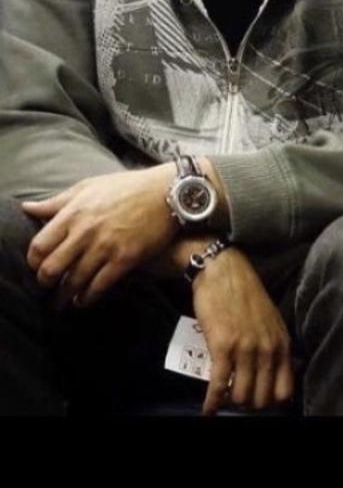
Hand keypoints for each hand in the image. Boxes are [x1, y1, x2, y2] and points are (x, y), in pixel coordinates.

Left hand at [23, 166, 176, 306]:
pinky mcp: (125, 259)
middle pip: (52, 268)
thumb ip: (57, 201)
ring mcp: (105, 247)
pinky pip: (99, 286)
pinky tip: (82, 301)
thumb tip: (28, 208)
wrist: (167, 194)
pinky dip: (87, 298)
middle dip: (46, 282)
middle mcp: (85, 232)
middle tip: (47, 286)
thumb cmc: (127, 187)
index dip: (34, 261)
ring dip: (64, 296)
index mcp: (73, 212)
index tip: (37, 266)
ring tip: (62, 301)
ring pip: (74, 281)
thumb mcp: (88, 186)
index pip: (40, 245)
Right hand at [192, 248, 295, 415]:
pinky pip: (218, 385)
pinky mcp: (222, 347)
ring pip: (241, 395)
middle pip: (261, 398)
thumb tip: (273, 375)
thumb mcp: (271, 321)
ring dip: (230, 402)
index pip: (284, 391)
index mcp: (282, 344)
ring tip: (222, 399)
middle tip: (236, 399)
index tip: (257, 401)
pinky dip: (212, 402)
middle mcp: (267, 350)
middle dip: (248, 404)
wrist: (223, 272)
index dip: (270, 402)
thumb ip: (274, 347)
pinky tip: (208, 410)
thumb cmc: (245, 295)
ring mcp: (246, 349)